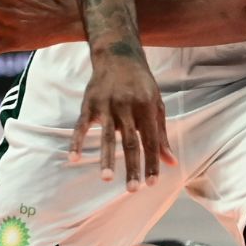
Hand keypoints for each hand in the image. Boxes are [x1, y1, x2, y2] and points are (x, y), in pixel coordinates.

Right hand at [72, 51, 174, 189]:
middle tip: (133, 189)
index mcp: (146, 107)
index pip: (150, 141)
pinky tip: (74, 159)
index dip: (151, 163)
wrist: (118, 56)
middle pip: (130, 142)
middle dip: (132, 167)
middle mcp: (126, 106)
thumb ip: (161, 135)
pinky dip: (76, 142)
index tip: (151, 183)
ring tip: (106, 179)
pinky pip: (81, 126)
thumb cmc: (142, 85)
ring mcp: (106, 105)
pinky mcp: (89, 104)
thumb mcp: (156, 105)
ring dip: (106, 158)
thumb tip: (171, 162)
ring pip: (106, 136)